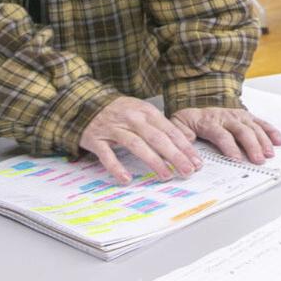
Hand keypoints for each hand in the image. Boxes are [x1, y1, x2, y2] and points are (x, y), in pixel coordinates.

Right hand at [79, 96, 202, 184]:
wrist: (84, 102)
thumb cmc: (118, 111)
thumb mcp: (142, 112)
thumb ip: (161, 126)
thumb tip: (185, 142)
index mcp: (146, 112)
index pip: (170, 131)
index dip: (184, 147)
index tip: (196, 162)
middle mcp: (132, 119)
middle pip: (157, 138)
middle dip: (175, 156)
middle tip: (187, 171)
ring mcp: (114, 128)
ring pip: (137, 145)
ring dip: (153, 161)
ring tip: (166, 175)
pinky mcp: (96, 139)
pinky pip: (107, 155)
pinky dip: (116, 167)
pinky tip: (126, 179)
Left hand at [171, 107, 280, 164]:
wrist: (195, 103)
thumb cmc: (190, 119)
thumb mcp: (178, 125)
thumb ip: (181, 135)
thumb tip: (187, 147)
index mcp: (209, 121)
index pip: (221, 134)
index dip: (229, 147)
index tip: (236, 159)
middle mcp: (226, 117)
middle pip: (242, 131)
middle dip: (252, 146)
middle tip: (258, 160)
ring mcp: (238, 116)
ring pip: (253, 127)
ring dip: (263, 141)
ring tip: (269, 154)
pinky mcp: (246, 117)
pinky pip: (260, 123)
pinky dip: (270, 131)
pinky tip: (278, 141)